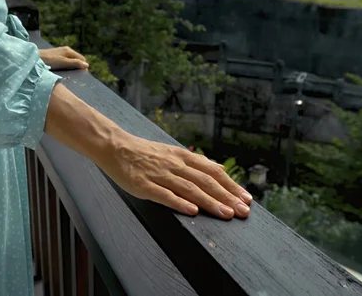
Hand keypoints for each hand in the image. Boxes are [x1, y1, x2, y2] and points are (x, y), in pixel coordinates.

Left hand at [39, 46, 88, 70]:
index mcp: (69, 51)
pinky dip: (67, 65)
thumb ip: (75, 63)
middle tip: (76, 75)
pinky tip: (63, 70)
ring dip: (73, 66)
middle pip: (77, 59)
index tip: (82, 74)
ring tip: (70, 73)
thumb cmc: (49, 60)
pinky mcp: (56, 55)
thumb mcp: (64, 63)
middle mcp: (66, 50)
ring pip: (71, 59)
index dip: (83, 66)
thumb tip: (87, 65)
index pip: (82, 58)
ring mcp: (61, 52)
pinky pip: (66, 60)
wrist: (35, 58)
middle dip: (79, 66)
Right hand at [98, 134, 252, 219]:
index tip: (246, 198)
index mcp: (183, 157)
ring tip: (226, 215)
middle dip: (227, 197)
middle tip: (243, 211)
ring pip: (190, 189)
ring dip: (210, 202)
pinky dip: (180, 203)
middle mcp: (175, 165)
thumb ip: (195, 162)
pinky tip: (193, 212)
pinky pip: (164, 195)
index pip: (213, 171)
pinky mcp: (144, 185)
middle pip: (206, 181)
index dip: (231, 185)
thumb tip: (220, 168)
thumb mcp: (173, 152)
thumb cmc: (145, 152)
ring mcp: (160, 175)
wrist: (115, 147)